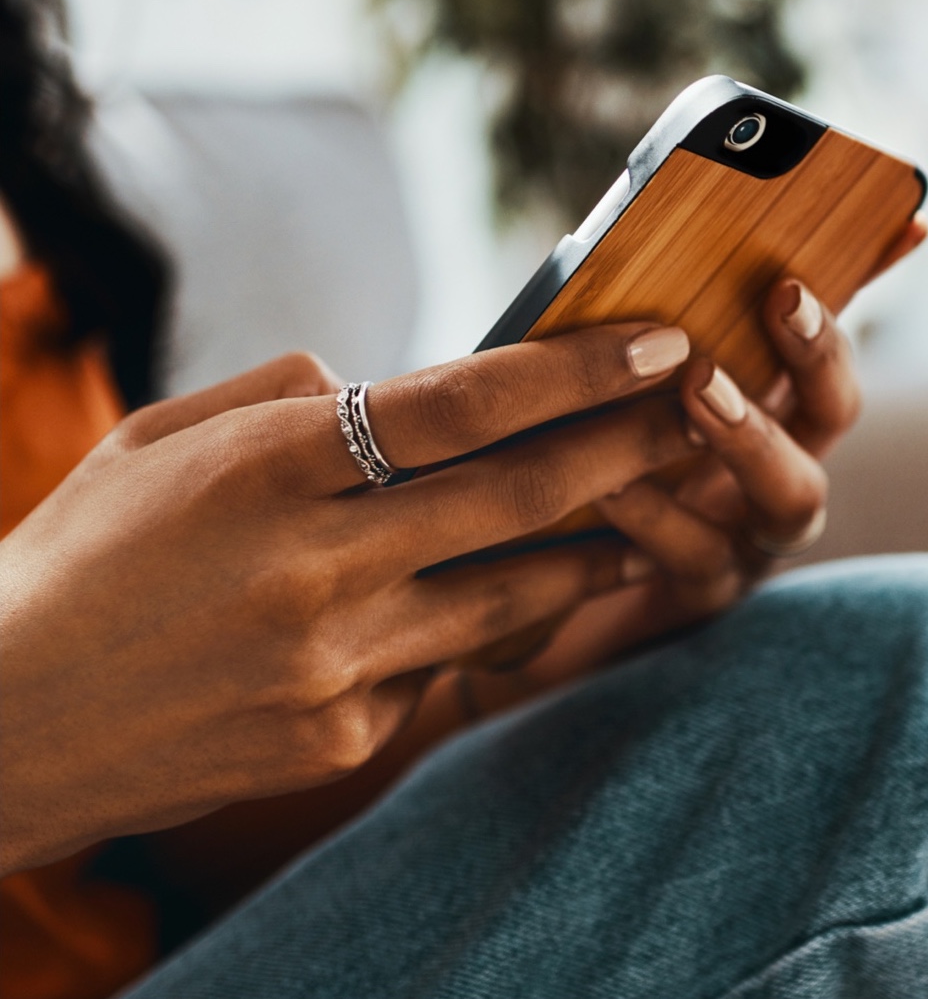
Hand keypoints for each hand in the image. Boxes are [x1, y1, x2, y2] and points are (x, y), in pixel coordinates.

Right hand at [0, 325, 699, 874]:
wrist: (3, 719)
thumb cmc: (86, 553)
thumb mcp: (164, 439)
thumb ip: (292, 400)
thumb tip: (396, 394)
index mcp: (265, 470)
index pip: (460, 405)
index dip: (574, 371)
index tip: (658, 344)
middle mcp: (314, 571)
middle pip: (517, 496)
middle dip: (626, 445)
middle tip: (700, 408)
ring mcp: (334, 669)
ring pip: (512, 592)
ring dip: (596, 542)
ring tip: (653, 505)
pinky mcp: (340, 741)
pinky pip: (448, 665)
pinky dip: (493, 620)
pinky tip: (521, 592)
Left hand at [470, 216, 927, 689]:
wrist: (537, 581)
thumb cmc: (587, 458)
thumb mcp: (624, 382)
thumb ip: (660, 322)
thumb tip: (691, 242)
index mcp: (766, 413)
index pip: (826, 347)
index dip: (849, 299)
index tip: (855, 243)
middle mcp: (775, 474)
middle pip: (833, 414)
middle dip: (817, 354)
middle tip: (781, 297)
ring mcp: (750, 539)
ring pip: (794, 498)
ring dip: (753, 434)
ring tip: (698, 386)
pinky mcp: (699, 596)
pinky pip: (699, 557)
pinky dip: (659, 516)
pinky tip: (611, 482)